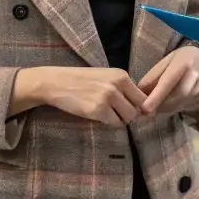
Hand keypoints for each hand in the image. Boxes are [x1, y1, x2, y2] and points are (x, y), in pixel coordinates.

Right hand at [15, 67, 146, 125]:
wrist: (56, 83)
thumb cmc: (81, 80)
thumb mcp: (105, 77)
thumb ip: (122, 87)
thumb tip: (141, 105)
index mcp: (121, 75)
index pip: (142, 96)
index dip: (139, 106)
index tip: (130, 109)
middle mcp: (117, 85)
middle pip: (137, 109)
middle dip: (129, 114)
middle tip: (117, 113)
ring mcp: (108, 97)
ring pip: (128, 118)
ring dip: (120, 120)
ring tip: (107, 114)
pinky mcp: (98, 110)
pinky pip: (114, 123)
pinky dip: (109, 123)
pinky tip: (99, 116)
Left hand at [138, 46, 198, 116]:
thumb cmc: (183, 59)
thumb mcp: (165, 61)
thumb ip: (152, 77)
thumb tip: (139, 94)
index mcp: (184, 64)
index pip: (168, 83)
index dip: (156, 97)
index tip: (145, 109)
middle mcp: (195, 78)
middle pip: (174, 98)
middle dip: (157, 106)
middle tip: (145, 108)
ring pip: (178, 106)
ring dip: (164, 109)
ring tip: (156, 104)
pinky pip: (183, 109)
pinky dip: (172, 109)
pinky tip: (170, 102)